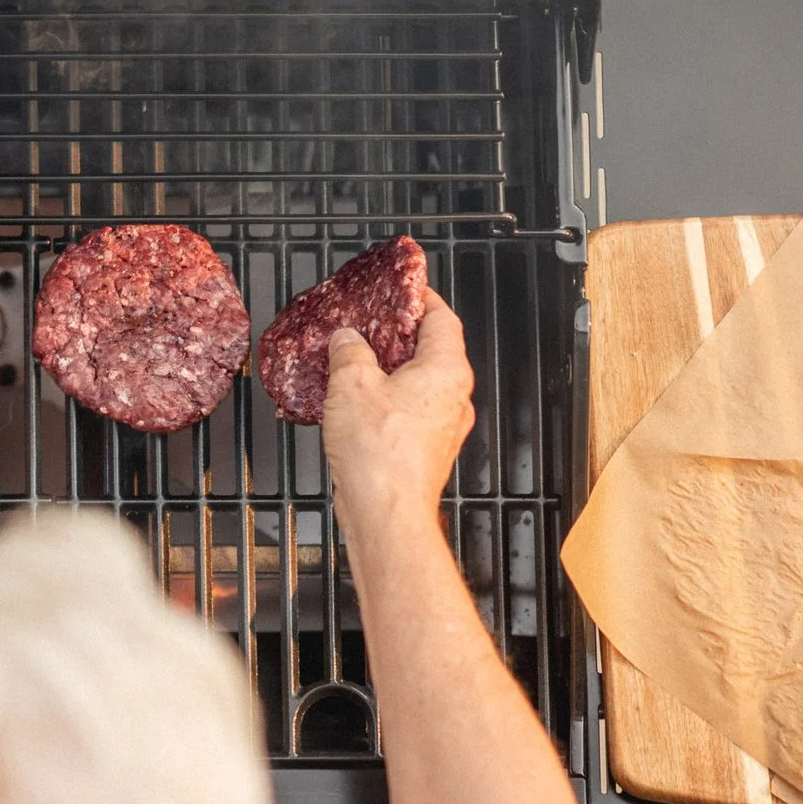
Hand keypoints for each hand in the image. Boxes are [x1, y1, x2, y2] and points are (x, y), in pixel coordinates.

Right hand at [320, 289, 473, 544]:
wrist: (386, 513)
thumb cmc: (380, 454)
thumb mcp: (351, 383)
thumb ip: (349, 351)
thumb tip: (347, 340)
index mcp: (447, 369)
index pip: (443, 317)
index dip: (421, 298)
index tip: (405, 290)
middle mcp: (455, 397)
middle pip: (432, 351)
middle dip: (399, 338)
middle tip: (370, 327)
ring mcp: (445, 428)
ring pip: (421, 385)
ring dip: (392, 373)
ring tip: (357, 368)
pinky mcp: (429, 452)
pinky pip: (412, 414)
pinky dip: (390, 403)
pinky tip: (360, 408)